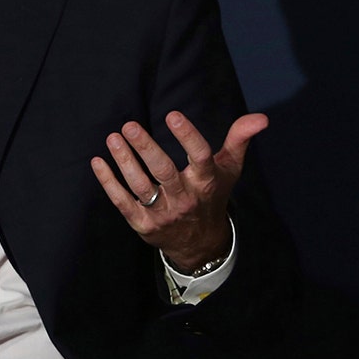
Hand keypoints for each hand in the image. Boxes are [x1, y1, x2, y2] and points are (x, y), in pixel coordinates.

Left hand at [90, 111, 266, 270]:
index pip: (199, 156)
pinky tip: (98, 162)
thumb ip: (239, 140)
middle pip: (164, 172)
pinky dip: (109, 183)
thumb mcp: (229, 169)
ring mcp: (163, 213)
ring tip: (113, 138)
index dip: (187, 136)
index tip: (173, 115)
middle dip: (146, 148)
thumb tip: (260, 118)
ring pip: (141, 186)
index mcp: (206, 182)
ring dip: (124, 162)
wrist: (201, 244)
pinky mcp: (143, 224)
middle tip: (129, 126)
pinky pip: (123, 203)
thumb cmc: (212, 196)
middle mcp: (185, 198)